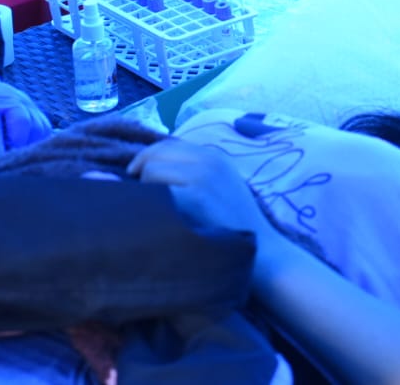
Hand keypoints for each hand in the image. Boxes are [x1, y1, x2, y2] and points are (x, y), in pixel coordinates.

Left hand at [0, 70, 51, 151]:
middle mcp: (13, 100)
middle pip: (24, 124)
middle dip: (16, 146)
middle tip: (5, 161)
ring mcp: (28, 106)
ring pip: (38, 129)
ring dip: (27, 146)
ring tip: (13, 155)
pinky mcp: (38, 113)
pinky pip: (45, 131)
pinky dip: (36, 143)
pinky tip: (24, 150)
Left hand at [127, 138, 274, 243]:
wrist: (263, 252)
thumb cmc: (234, 226)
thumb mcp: (218, 186)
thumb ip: (190, 172)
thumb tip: (145, 168)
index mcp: (214, 154)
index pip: (166, 145)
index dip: (147, 159)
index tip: (136, 177)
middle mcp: (208, 158)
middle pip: (155, 153)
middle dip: (142, 173)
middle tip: (141, 197)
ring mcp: (202, 174)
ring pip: (151, 170)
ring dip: (147, 190)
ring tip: (157, 210)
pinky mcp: (196, 194)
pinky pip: (156, 189)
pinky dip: (152, 202)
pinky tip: (162, 218)